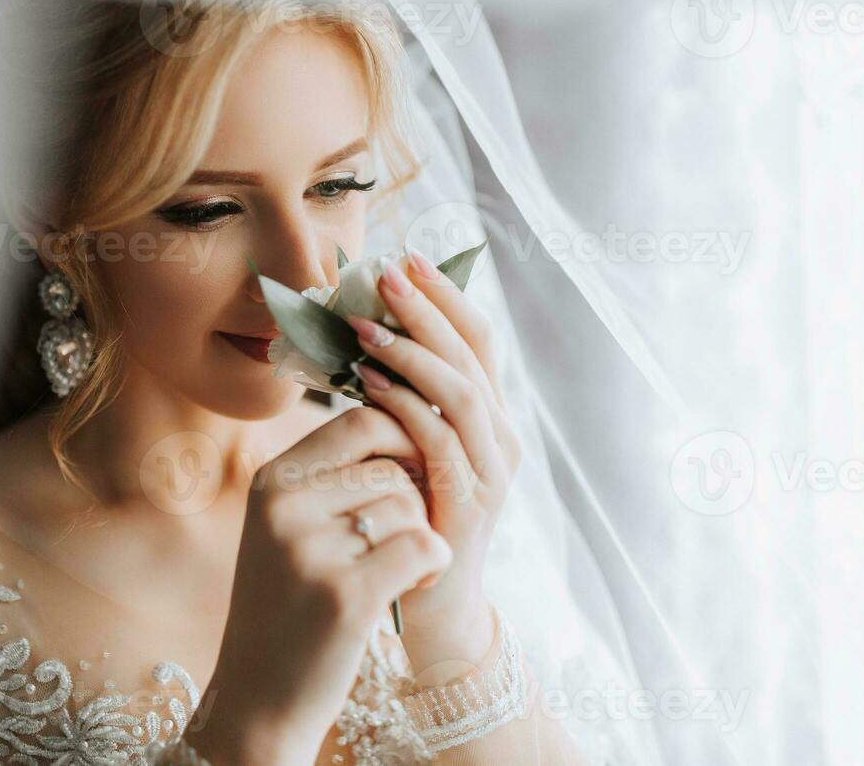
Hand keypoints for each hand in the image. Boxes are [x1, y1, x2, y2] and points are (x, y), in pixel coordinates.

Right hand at [193, 407, 452, 765]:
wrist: (260, 697)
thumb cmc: (289, 606)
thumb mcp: (290, 528)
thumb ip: (332, 476)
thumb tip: (406, 416)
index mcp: (271, 481)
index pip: (359, 421)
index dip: (402, 437)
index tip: (411, 473)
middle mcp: (284, 507)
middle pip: (392, 465)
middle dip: (415, 500)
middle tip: (403, 537)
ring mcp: (310, 551)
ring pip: (409, 506)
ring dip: (421, 538)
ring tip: (397, 572)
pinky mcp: (344, 595)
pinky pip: (422, 546)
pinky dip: (432, 565)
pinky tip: (411, 587)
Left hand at [344, 247, 521, 673]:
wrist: (431, 607)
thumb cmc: (409, 518)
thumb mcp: (410, 450)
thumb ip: (402, 400)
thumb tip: (361, 334)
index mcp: (490, 418)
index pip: (478, 340)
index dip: (445, 295)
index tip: (407, 256)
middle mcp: (502, 438)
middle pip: (473, 355)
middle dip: (427, 307)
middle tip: (384, 271)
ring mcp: (491, 472)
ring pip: (461, 393)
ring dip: (411, 352)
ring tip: (364, 325)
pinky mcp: (469, 505)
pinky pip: (439, 443)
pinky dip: (404, 407)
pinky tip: (366, 385)